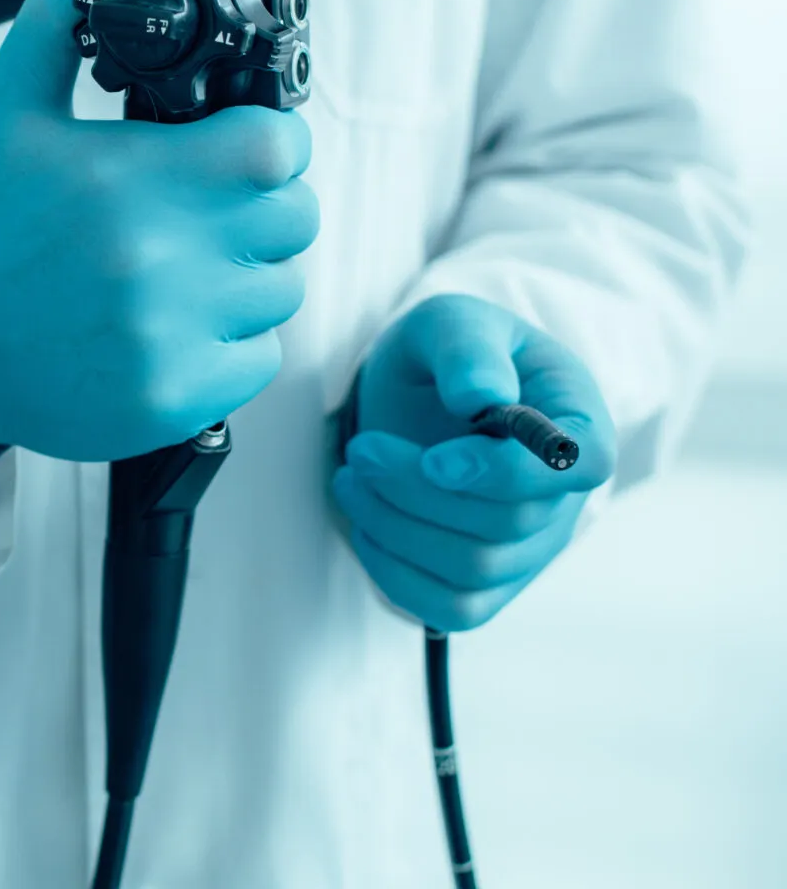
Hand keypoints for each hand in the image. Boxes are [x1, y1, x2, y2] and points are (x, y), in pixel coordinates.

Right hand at [0, 0, 321, 462]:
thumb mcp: (5, 110)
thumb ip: (61, 21)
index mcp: (134, 181)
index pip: (280, 148)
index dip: (270, 141)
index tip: (239, 148)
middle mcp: (165, 261)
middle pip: (294, 218)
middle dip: (260, 205)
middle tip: (207, 208)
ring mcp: (175, 335)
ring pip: (281, 290)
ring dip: (246, 274)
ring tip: (184, 267)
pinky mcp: (177, 395)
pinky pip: (258, 357)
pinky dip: (230, 341)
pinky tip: (174, 323)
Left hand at [333, 294, 616, 631]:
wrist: (425, 394)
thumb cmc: (450, 355)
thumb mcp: (453, 323)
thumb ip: (468, 350)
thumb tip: (481, 397)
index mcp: (576, 420)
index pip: (579, 465)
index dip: (509, 473)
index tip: (437, 460)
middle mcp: (565, 495)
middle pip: (509, 522)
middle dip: (418, 490)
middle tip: (361, 451)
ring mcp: (531, 545)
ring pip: (475, 567)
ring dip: (395, 526)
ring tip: (353, 477)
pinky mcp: (489, 582)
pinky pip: (451, 608)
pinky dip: (395, 572)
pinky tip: (367, 523)